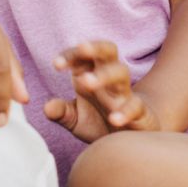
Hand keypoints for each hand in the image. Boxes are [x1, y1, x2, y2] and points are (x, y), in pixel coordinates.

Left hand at [45, 41, 159, 144]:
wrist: (128, 139)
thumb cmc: (99, 122)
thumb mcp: (75, 120)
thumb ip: (62, 113)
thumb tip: (47, 107)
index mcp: (92, 75)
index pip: (83, 56)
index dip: (71, 55)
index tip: (57, 64)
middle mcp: (109, 80)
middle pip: (108, 51)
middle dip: (95, 47)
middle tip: (82, 48)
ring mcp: (125, 94)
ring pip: (121, 72)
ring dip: (105, 74)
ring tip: (87, 82)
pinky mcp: (140, 113)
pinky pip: (135, 106)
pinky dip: (125, 111)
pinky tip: (113, 119)